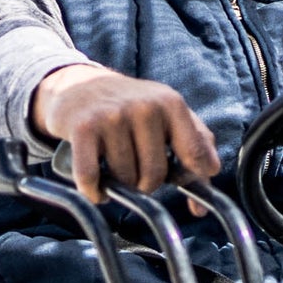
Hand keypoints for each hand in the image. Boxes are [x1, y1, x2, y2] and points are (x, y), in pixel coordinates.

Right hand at [30, 66, 217, 201]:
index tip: (179, 178)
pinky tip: (97, 187)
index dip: (190, 176)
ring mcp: (113, 117)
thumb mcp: (169, 115)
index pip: (195, 154)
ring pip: (123, 180)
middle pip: (154, 176)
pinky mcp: (83, 128)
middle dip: (144, 183)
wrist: (79, 84)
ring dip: (117, 185)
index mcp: (171, 104)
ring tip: (113, 168)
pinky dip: (94, 191)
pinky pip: (91, 178)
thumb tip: (203, 198)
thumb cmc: (131, 109)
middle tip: (135, 170)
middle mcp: (144, 107)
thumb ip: (196, 148)